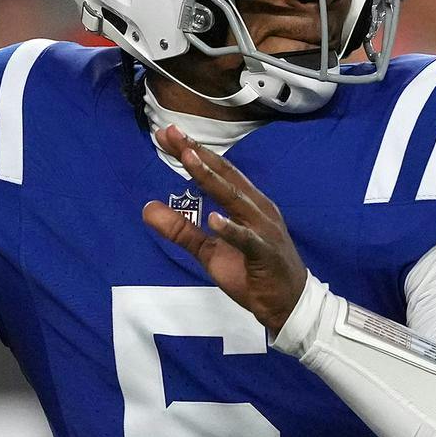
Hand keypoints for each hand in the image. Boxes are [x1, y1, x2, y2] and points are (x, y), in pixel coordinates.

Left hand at [141, 126, 307, 333]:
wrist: (288, 303)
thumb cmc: (251, 273)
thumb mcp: (209, 251)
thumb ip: (181, 230)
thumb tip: (147, 208)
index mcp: (246, 203)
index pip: (217, 172)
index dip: (192, 152)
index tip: (166, 134)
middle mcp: (257, 208)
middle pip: (224, 175)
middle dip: (197, 153)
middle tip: (170, 132)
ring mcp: (263, 229)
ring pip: (234, 199)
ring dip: (211, 178)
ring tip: (188, 159)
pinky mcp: (265, 253)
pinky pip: (247, 240)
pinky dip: (232, 229)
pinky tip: (214, 218)